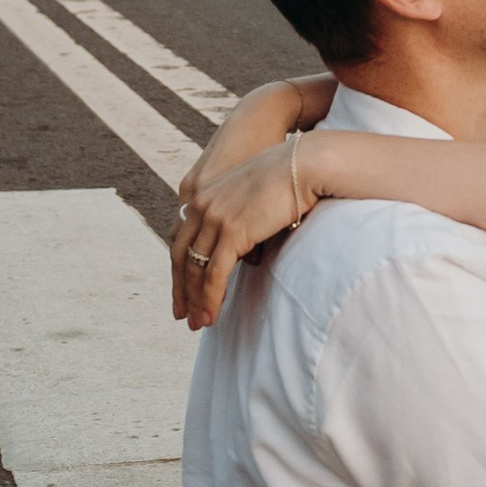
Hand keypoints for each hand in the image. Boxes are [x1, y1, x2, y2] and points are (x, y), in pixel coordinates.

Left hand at [170, 137, 314, 324]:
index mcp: (203, 195)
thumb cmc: (289, 177)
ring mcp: (214, 217)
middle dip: (181, 290)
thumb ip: (242, 218)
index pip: (181, 238)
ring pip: (194, 268)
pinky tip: (212, 315)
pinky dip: (211, 298)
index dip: (179, 267)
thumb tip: (248, 249)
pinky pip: (215, 273)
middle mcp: (201, 205)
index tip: (182, 290)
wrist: (305, 163)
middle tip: (182, 315)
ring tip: (198, 323)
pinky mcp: (232, 230)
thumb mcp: (254, 195)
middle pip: (180, 255)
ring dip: (195, 300)